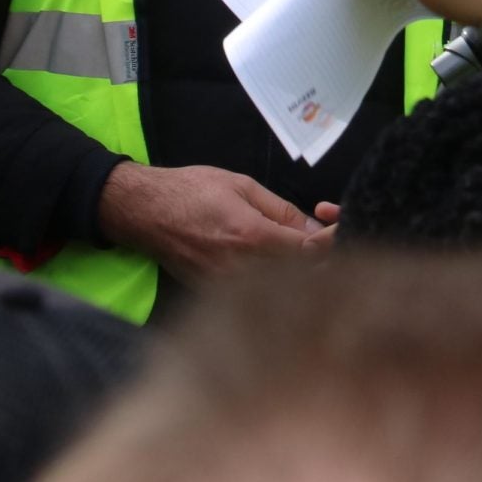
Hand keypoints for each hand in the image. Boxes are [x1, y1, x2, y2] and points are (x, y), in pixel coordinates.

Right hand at [94, 162, 326, 279]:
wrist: (144, 212)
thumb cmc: (191, 191)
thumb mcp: (242, 186)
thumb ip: (281, 210)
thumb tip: (314, 230)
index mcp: (253, 238)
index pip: (311, 252)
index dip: (333, 241)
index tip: (337, 228)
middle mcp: (243, 269)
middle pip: (302, 277)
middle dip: (322, 258)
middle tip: (322, 236)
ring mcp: (228, 287)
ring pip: (280, 288)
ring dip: (300, 272)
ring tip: (299, 247)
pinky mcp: (215, 295)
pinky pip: (255, 293)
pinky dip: (273, 281)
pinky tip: (275, 262)